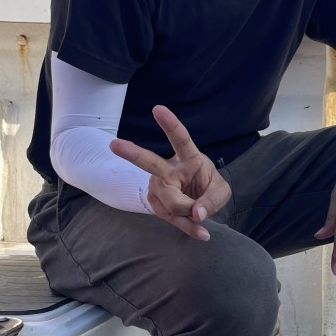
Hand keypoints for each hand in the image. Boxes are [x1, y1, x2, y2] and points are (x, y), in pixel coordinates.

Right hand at [109, 104, 229, 240]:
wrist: (198, 203)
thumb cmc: (209, 187)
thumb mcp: (221, 192)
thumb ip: (212, 201)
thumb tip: (196, 214)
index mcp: (188, 157)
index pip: (180, 139)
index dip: (170, 124)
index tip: (158, 109)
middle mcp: (168, 169)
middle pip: (149, 162)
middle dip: (131, 153)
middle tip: (114, 144)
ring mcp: (158, 186)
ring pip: (171, 204)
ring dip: (190, 215)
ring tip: (198, 213)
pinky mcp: (155, 203)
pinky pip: (171, 218)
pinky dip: (186, 226)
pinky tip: (194, 227)